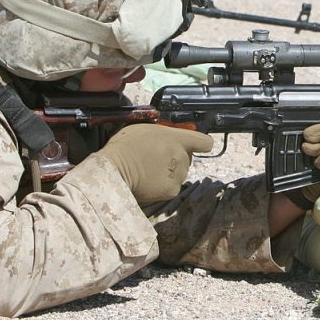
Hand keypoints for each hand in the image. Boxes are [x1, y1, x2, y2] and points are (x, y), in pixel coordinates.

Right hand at [94, 124, 212, 205]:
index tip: (193, 146)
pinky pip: (172, 187)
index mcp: (178, 139)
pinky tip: (149, 182)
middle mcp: (182, 156)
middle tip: (156, 160)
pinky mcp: (172, 190)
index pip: (204, 142)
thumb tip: (168, 138)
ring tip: (149, 171)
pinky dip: (163, 186)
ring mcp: (178, 174)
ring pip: (180, 174)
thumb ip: (164, 134)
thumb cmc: (125, 146)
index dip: (200, 144)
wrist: (115, 169)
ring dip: (169, 173)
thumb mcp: (146, 129)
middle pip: (187, 159)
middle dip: (176, 159)